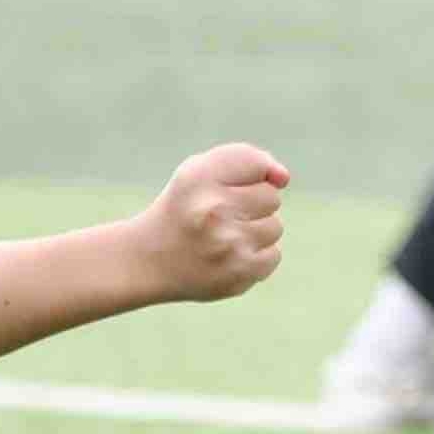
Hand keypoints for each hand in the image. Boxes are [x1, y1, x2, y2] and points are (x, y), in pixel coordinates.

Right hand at [135, 145, 288, 303]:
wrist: (149, 260)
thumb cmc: (185, 209)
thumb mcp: (202, 171)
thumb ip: (248, 161)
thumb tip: (284, 178)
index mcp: (199, 178)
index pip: (256, 163)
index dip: (249, 176)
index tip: (225, 188)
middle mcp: (213, 210)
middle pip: (271, 197)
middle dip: (252, 205)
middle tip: (221, 217)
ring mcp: (228, 244)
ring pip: (275, 227)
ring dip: (255, 232)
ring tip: (224, 238)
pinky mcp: (238, 273)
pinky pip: (274, 255)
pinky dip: (255, 257)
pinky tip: (228, 257)